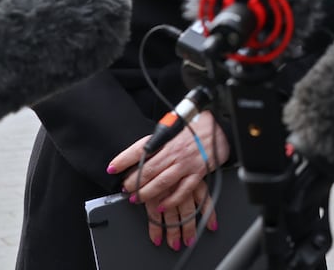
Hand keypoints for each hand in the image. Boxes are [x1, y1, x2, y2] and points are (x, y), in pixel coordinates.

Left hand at [108, 111, 229, 248]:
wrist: (221, 128)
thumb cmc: (196, 128)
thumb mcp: (173, 128)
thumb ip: (158, 141)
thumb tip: (139, 154)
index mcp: (166, 138)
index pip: (140, 149)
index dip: (124, 159)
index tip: (112, 168)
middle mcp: (175, 151)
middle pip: (149, 169)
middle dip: (133, 182)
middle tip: (125, 189)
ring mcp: (186, 163)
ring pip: (162, 182)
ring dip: (147, 193)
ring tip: (136, 199)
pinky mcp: (198, 172)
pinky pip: (183, 190)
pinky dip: (170, 200)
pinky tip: (161, 206)